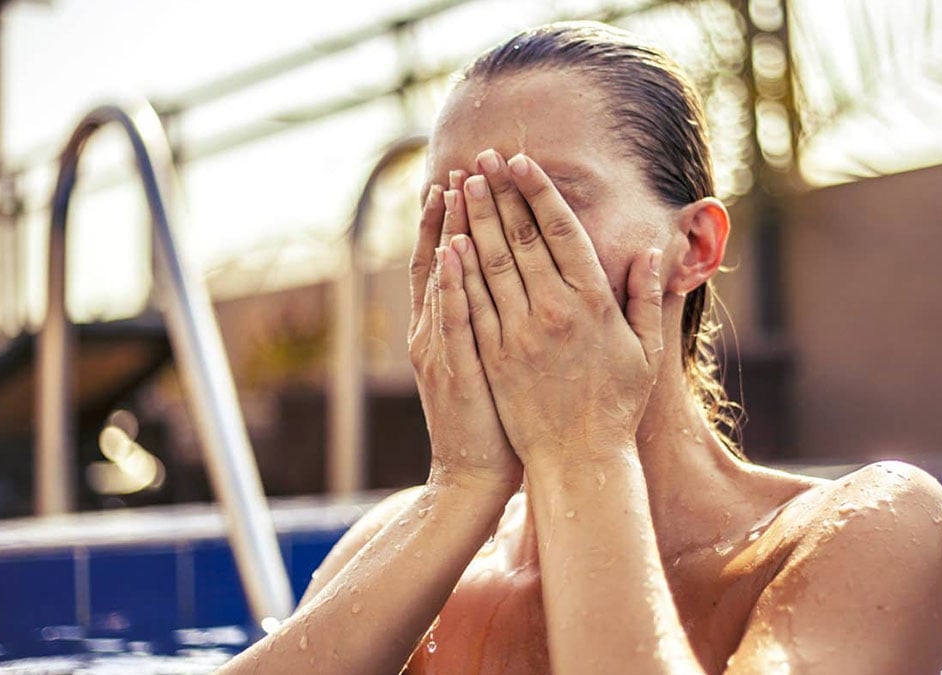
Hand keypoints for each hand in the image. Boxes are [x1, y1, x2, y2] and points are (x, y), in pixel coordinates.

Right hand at [407, 176, 521, 494]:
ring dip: (447, 234)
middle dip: (453, 212)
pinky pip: (453, 321)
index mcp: (448, 327)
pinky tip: (456, 250)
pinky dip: (452, 285)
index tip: (466, 180)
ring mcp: (441, 350)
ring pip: (443, 281)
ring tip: (454, 189)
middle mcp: (437, 331)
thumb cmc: (494, 420)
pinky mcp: (454, 372)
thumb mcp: (486, 362)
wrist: (474, 477)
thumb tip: (504, 282)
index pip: (449, 261)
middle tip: (462, 166)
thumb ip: (491, 320)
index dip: (454, 221)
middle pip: (443, 260)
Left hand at [448, 149, 663, 471]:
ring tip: (461, 184)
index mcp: (594, 305)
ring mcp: (520, 334)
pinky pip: (472, 304)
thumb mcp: (646, 352)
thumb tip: (652, 251)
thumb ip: (647, 298)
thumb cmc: (616, 406)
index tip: (522, 163)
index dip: (540, 193)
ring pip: (491, 264)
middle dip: (500, 193)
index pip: (564, 233)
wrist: (578, 460)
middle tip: (482, 158)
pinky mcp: (493, 356)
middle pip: (522, 239)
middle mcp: (555, 312)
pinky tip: (447, 241)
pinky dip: (458, 270)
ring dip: (474, 220)